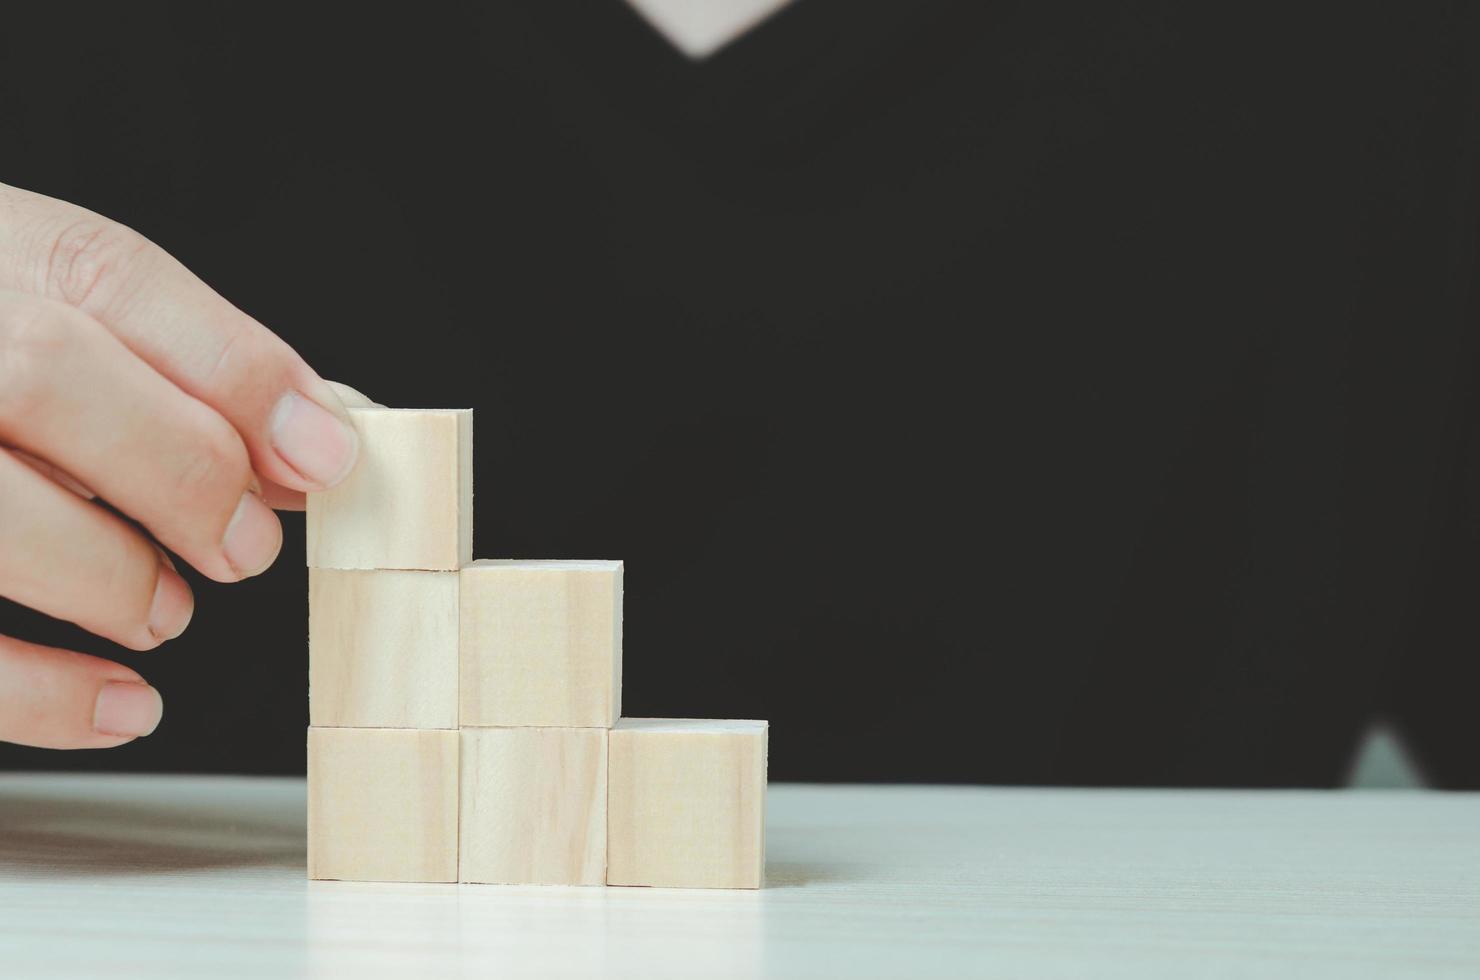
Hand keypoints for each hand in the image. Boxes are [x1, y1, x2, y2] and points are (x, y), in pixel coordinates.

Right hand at [0, 182, 360, 748]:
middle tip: (243, 547)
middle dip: (181, 470)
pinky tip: (121, 705)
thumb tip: (320, 447)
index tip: (326, 458)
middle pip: (41, 373)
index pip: (110, 279)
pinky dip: (39, 693)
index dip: (239, 375)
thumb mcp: (69, 314)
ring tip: (163, 610)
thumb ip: (194, 368)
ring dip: (109, 575)